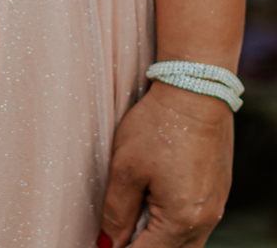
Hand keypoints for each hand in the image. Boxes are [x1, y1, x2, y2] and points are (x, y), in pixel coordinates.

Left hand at [99, 82, 231, 245]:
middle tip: (116, 233)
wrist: (196, 90)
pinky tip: (155, 203)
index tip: (105, 244)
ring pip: (186, 243)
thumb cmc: (158, 124)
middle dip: (141, 245)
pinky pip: (196, 224)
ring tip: (134, 218)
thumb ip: (117, 211)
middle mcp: (205, 220)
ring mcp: (215, 207)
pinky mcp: (218, 192)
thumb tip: (109, 243)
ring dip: (159, 237)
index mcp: (181, 220)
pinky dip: (174, 223)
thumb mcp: (126, 167)